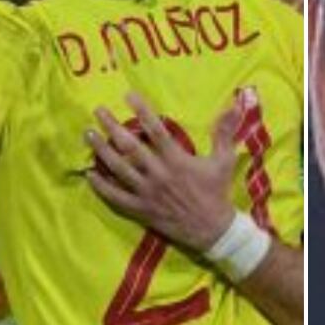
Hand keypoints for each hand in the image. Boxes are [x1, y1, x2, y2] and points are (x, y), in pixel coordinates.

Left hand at [85, 92, 243, 253]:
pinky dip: (101, 187)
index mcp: (177, 160)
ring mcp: (147, 193)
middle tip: (98, 111)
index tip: (128, 95)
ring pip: (118, 169)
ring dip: (102, 151)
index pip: (156, 130)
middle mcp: (158, 174)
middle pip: (130, 147)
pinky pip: (116, 197)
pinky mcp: (141, 209)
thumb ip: (224, 131)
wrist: (213, 229)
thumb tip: (236, 104)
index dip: (141, 111)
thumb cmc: (217, 192)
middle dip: (112, 127)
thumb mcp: (224, 160)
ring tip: (88, 135)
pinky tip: (89, 174)